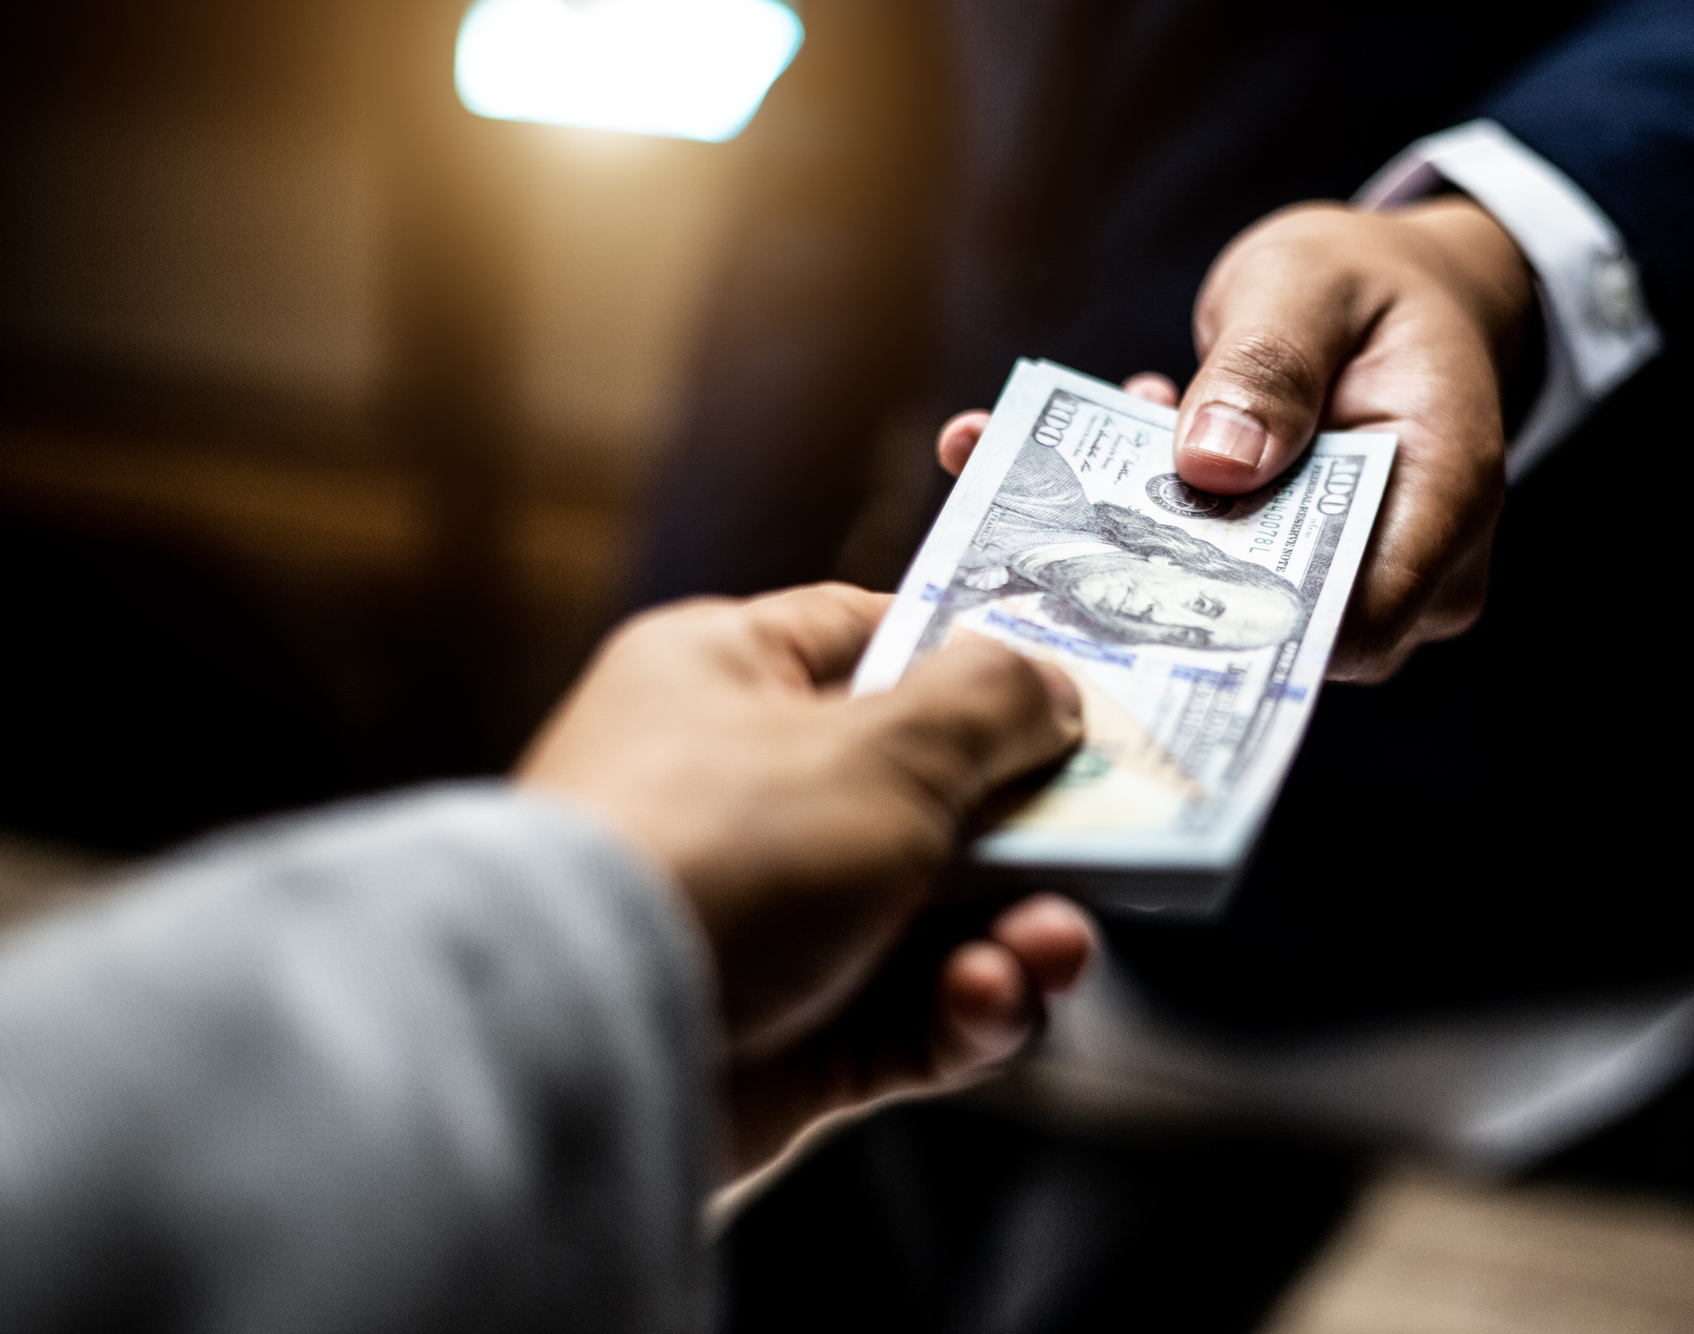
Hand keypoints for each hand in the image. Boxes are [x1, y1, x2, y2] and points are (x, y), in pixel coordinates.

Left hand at [516, 584, 1089, 1174]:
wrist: (581, 1053)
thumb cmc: (713, 852)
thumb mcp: (882, 746)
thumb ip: (990, 703)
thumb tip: (1052, 691)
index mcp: (724, 678)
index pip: (868, 640)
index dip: (974, 664)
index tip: (1070, 697)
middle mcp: (740, 793)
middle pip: (928, 791)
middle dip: (1029, 827)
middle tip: (1112, 838)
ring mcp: (766, 921)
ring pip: (939, 915)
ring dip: (1017, 931)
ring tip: (1052, 945)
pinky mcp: (789, 1036)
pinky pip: (911, 1015)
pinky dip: (965, 1011)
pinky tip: (985, 1002)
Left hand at [938, 196, 1532, 681]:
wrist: (1382, 295)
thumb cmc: (1364, 284)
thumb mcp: (1308, 286)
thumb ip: (1270, 365)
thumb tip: (1213, 463)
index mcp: (1446, 491)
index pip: (1361, 620)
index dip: (1252, 616)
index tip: (1138, 566)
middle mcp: (1413, 562)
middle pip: (1288, 627)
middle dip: (1170, 579)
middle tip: (1060, 522)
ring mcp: (1351, 579)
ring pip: (1238, 604)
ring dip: (1143, 545)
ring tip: (1053, 468)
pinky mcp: (1290, 574)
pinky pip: (1218, 576)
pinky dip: (1145, 525)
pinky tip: (1073, 458)